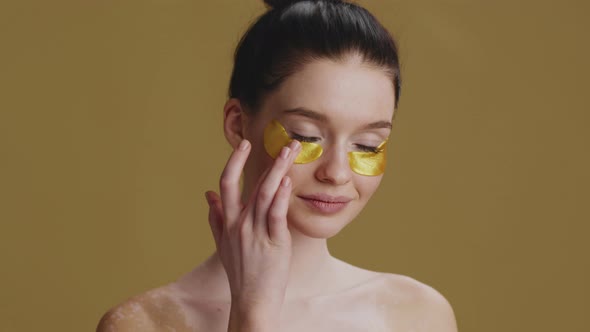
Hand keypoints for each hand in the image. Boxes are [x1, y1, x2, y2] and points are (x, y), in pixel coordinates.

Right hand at [205, 139, 301, 325]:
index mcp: (227, 221)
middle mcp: (239, 224)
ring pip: (265, 194)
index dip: (234, 161)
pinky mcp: (273, 242)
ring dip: (279, 171)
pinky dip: (281, 197)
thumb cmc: (240, 271)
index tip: (244, 144)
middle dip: (268, 161)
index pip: (226, 183)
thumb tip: (207, 194)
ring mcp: (255, 233)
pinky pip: (275, 215)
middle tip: (284, 142)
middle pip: (251, 184)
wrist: (252, 299)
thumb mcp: (222, 243)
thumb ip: (215, 217)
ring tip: (291, 152)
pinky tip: (287, 181)